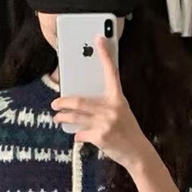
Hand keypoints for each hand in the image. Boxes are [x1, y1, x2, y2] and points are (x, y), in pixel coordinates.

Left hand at [50, 37, 151, 170]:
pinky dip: (76, 135)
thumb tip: (82, 102)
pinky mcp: (100, 136)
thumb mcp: (121, 111)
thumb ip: (105, 104)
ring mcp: (106, 123)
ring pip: (76, 117)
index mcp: (118, 98)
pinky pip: (80, 133)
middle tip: (55, 103)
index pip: (111, 72)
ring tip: (57, 117)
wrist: (137, 152)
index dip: (105, 55)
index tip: (99, 39)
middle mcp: (112, 108)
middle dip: (64, 102)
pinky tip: (76, 136)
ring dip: (63, 118)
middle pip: (80, 101)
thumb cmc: (127, 130)